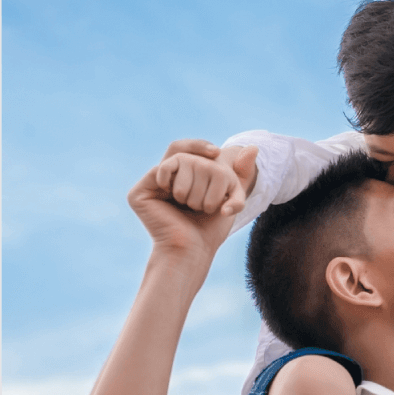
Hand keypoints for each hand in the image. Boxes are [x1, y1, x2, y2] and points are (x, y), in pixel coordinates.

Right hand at [127, 145, 256, 263]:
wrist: (195, 248)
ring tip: (191, 206)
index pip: (189, 148)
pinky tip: (176, 199)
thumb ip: (241, 172)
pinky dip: (172, 181)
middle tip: (204, 202)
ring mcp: (150, 187)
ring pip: (176, 162)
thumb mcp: (232, 196)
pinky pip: (159, 170)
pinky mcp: (139, 194)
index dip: (199, 145)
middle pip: (187, 155)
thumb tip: (254, 147)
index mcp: (182, 179)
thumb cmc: (212, 227)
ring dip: (191, 187)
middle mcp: (165, 181)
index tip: (215, 152)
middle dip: (204, 175)